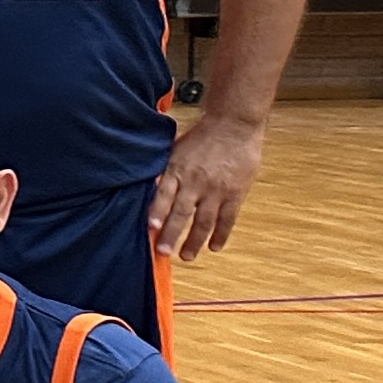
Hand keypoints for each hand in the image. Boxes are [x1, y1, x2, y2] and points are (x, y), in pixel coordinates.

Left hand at [150, 114, 264, 261]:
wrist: (233, 125)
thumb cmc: (200, 137)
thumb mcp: (175, 150)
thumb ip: (164, 171)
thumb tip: (147, 190)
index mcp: (177, 170)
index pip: (164, 195)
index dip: (157, 212)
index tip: (150, 228)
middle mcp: (196, 182)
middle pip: (182, 213)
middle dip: (171, 234)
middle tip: (162, 252)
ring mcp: (217, 189)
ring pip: (204, 221)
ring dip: (194, 241)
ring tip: (186, 256)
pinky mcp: (236, 193)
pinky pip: (228, 218)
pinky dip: (221, 234)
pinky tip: (214, 247)